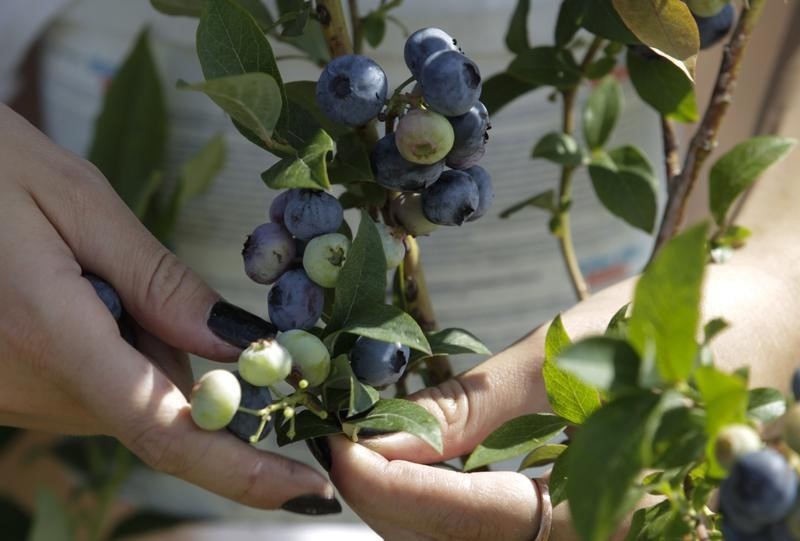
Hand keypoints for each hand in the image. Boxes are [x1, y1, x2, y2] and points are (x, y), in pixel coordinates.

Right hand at [0, 104, 337, 512]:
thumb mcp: (75, 201)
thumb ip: (159, 282)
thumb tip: (241, 346)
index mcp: (47, 336)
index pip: (164, 430)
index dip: (243, 469)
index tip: (308, 487)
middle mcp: (23, 389)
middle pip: (154, 406)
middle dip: (180, 355)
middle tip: (136, 274)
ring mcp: (7, 397)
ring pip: (123, 396)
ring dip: (139, 346)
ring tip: (85, 268)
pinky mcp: (3, 389)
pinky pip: (88, 386)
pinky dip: (108, 347)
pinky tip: (71, 288)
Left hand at [326, 278, 656, 539]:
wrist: (749, 323)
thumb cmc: (663, 328)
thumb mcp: (556, 360)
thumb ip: (467, 412)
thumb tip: (377, 440)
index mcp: (610, 513)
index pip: (468, 517)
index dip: (388, 485)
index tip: (333, 446)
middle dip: (388, 499)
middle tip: (343, 441)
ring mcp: (595, 536)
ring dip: (412, 504)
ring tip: (373, 446)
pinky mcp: (585, 524)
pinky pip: (498, 533)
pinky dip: (448, 503)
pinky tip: (424, 464)